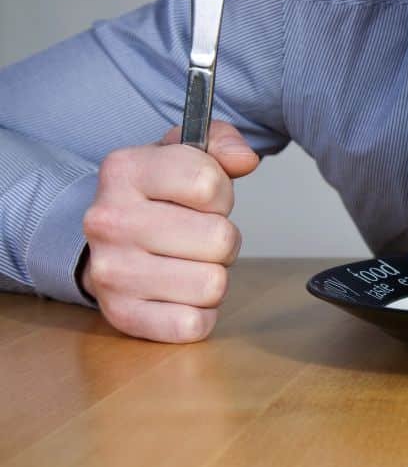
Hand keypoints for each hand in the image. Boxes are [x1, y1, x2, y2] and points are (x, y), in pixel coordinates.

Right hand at [80, 121, 259, 342]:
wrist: (104, 244)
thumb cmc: (157, 198)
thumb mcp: (184, 153)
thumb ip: (221, 141)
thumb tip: (244, 159)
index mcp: (124, 170)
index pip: (208, 182)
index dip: (221, 193)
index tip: (204, 198)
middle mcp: (109, 220)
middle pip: (220, 239)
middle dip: (222, 238)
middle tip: (197, 236)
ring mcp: (111, 271)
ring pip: (213, 284)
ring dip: (213, 276)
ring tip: (188, 263)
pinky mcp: (121, 315)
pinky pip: (193, 325)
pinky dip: (200, 314)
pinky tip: (181, 295)